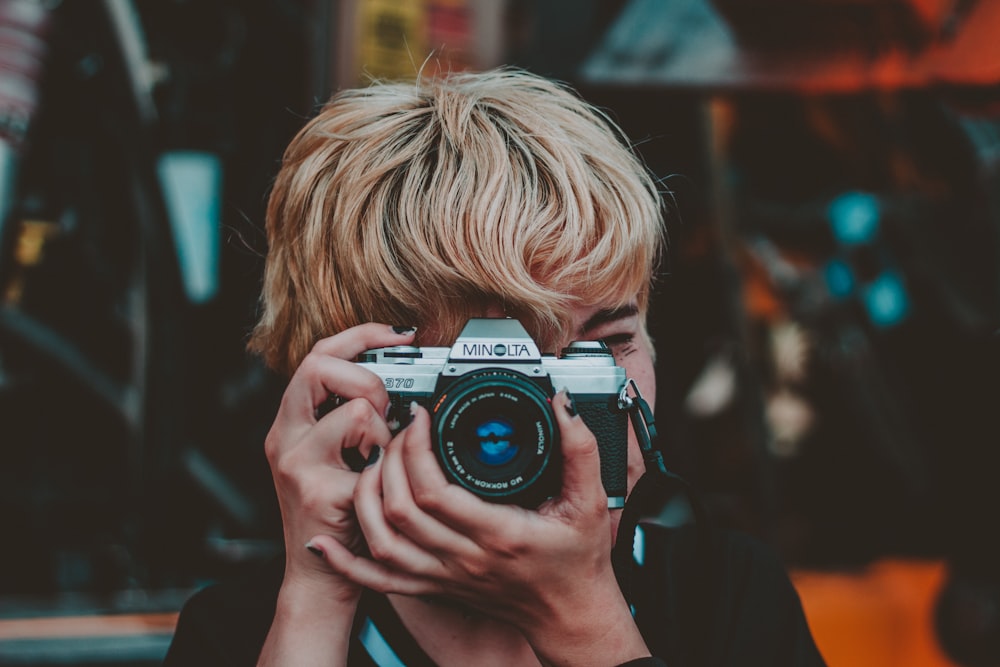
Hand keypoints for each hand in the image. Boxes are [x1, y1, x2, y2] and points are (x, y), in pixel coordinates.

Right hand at [264, 323, 413, 598]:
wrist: (320, 576)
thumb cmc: (339, 512)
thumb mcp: (336, 455)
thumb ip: (350, 415)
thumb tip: (398, 378)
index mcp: (292, 421)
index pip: (319, 354)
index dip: (361, 334)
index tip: (400, 334)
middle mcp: (285, 437)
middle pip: (320, 366)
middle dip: (368, 380)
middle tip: (384, 411)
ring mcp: (298, 464)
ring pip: (355, 409)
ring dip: (384, 429)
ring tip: (381, 456)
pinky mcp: (319, 492)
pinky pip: (373, 457)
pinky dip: (388, 465)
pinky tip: (379, 483)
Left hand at [307, 391, 649, 664]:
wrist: (570, 613)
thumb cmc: (579, 559)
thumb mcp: (591, 500)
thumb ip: (580, 449)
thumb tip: (559, 406)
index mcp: (498, 533)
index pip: (436, 492)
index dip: (417, 448)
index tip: (420, 416)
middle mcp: (464, 558)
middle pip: (400, 511)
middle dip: (390, 460)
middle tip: (397, 429)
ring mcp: (445, 576)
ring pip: (382, 543)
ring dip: (366, 499)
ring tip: (373, 462)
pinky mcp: (434, 587)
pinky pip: (379, 579)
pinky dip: (346, 561)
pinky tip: (326, 541)